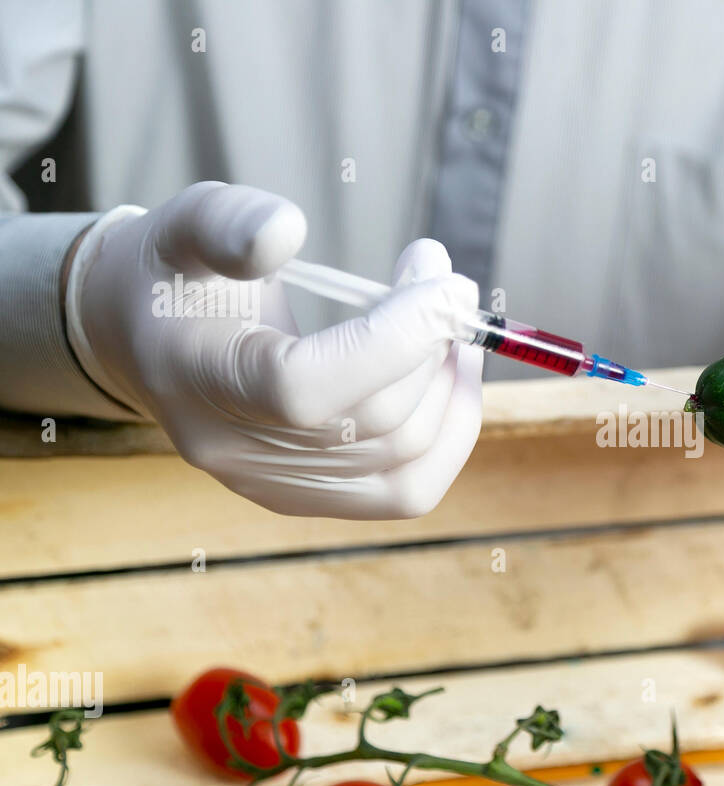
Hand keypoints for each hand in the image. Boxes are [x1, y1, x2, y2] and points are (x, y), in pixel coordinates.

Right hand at [66, 181, 482, 518]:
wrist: (145, 343)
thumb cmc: (174, 277)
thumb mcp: (185, 225)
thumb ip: (230, 222)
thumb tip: (287, 229)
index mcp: (199, 380)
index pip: (306, 387)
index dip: (395, 338)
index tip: (445, 282)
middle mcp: (239, 452)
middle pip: (374, 421)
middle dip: (432, 343)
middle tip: (445, 281)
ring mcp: (278, 487)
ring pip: (406, 458)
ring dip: (449, 383)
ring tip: (448, 322)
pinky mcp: (313, 499)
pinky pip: (409, 489)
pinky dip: (450, 431)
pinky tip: (451, 376)